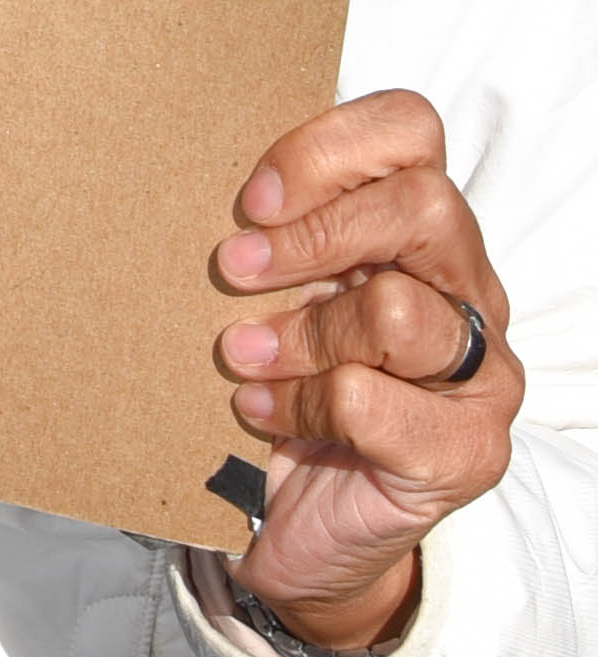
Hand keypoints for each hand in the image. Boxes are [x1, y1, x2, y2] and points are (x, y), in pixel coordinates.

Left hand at [211, 90, 518, 650]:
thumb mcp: (277, 288)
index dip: (327, 149)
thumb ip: (268, 228)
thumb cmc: (287, 381)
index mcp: (423, 228)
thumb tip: (175, 166)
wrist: (308, 525)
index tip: (250, 198)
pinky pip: (372, 401)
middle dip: (314, 232)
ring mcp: (481, 374)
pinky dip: (301, 403)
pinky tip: (262, 411)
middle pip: (424, 206)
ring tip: (241, 352)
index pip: (411, 131)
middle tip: (234, 267)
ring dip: (302, 330)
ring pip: (400, 309)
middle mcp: (470, 289)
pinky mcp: (467, 451)